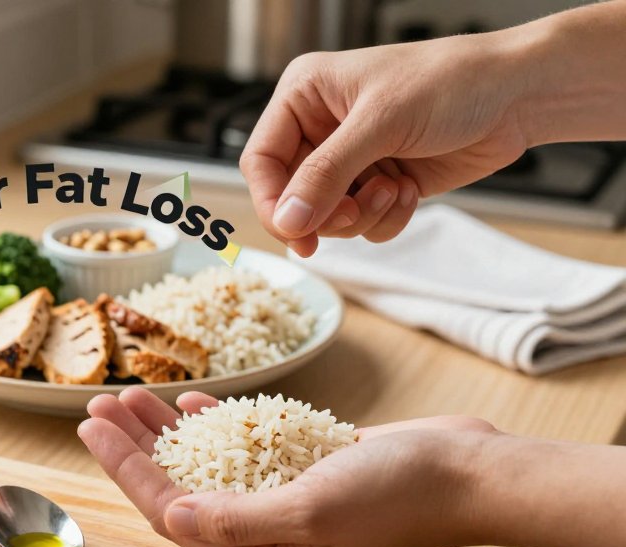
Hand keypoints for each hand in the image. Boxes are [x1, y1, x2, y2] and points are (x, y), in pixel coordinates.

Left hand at [78, 388, 497, 546]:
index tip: (92, 427)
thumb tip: (173, 516)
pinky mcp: (302, 467)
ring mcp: (284, 499)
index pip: (172, 512)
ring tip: (132, 395)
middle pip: (180, 487)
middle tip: (99, 403)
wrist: (467, 471)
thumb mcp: (310, 509)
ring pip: (206, 464)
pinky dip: (216, 423)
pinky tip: (189, 401)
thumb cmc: (398, 495)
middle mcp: (266, 534)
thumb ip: (236, 518)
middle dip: (136, 446)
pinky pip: (243, 445)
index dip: (127, 469)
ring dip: (167, 430)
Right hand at [242, 30, 533, 255]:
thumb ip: (326, 174)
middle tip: (355, 211)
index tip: (295, 233)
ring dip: (360, 216)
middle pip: (291, 197)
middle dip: (325, 213)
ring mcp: (351, 159)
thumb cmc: (451, 82)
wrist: (517, 95)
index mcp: (305, 96)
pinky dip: (385, 218)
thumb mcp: (380, 123)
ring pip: (326, 217)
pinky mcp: (379, 183)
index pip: (261, 160)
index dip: (273, 201)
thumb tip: (287, 220)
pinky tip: (410, 189)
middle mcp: (321, 128)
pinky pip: (362, 223)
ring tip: (393, 190)